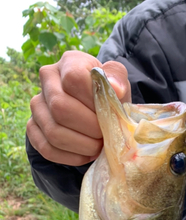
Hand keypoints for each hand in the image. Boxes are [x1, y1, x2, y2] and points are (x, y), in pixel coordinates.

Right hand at [27, 51, 130, 165]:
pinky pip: (47, 149)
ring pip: (53, 132)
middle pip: (60, 108)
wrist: (92, 111)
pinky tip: (87, 155)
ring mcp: (37, 105)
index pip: (74, 79)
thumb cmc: (106, 96)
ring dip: (82, 145)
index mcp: (69, 63)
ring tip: (99, 146)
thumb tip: (115, 88)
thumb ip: (118, 80)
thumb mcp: (117, 84)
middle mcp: (47, 80)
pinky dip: (71, 157)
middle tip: (105, 136)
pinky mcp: (33, 128)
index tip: (108, 114)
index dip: (93, 101)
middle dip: (89, 128)